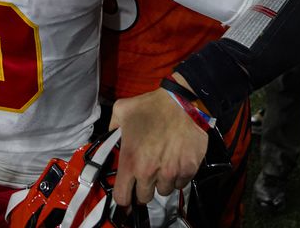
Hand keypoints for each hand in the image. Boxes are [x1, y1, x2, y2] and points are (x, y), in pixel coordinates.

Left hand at [107, 76, 206, 206]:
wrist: (181, 102)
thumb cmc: (150, 106)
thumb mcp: (121, 111)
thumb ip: (112, 128)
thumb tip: (110, 139)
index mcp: (130, 161)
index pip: (122, 197)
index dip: (123, 198)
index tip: (127, 192)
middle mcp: (149, 172)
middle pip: (144, 198)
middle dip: (143, 189)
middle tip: (147, 175)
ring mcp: (171, 173)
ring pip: (164, 191)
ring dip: (162, 182)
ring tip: (163, 166)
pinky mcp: (189, 169)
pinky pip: (181, 184)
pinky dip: (178, 177)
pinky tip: (176, 162)